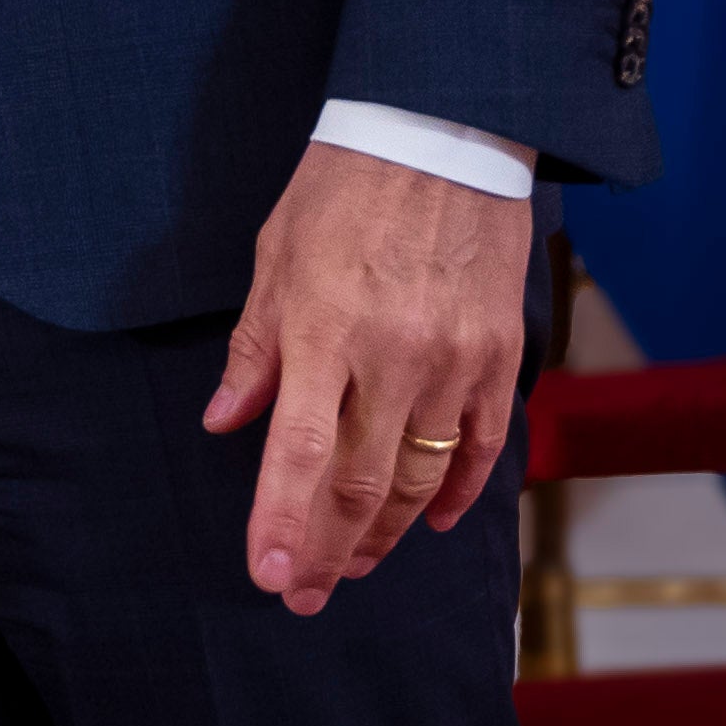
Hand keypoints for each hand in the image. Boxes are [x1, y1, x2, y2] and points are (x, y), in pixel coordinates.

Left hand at [201, 141, 528, 616]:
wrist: (445, 132)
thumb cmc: (344, 187)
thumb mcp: (276, 254)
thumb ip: (254, 347)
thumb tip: (224, 421)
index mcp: (324, 327)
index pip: (297, 451)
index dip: (281, 522)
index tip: (269, 576)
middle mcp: (393, 355)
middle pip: (358, 483)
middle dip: (327, 549)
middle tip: (303, 593)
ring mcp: (455, 361)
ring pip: (418, 478)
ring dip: (382, 533)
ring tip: (352, 564)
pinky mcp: (501, 357)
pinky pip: (480, 448)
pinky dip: (454, 493)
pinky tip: (427, 520)